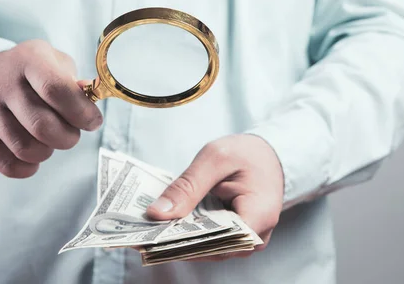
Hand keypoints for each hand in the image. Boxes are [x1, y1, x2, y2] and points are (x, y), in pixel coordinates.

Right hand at [0, 40, 101, 177]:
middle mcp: (4, 82)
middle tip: (70, 134)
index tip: (92, 122)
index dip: (82, 112)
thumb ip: (75, 82)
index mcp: (29, 59)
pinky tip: (33, 156)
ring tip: (49, 141)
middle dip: (67, 138)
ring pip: (25, 148)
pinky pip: (6, 164)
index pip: (57, 90)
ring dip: (47, 152)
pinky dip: (27, 167)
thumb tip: (89, 102)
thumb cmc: (28, 72)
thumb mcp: (53, 62)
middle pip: (43, 125)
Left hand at [146, 134, 283, 260]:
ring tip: (141, 230)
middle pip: (206, 248)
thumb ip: (188, 186)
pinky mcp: (229, 237)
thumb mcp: (215, 158)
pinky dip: (183, 231)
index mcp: (257, 217)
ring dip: (174, 238)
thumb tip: (157, 214)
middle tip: (136, 234)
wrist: (268, 155)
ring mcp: (241, 241)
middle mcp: (252, 239)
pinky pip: (204, 239)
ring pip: (203, 248)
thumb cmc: (247, 153)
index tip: (148, 236)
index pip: (215, 241)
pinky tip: (159, 224)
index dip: (180, 241)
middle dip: (171, 241)